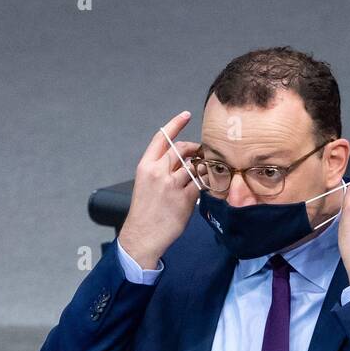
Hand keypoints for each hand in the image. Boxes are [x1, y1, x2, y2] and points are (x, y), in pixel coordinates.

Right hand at [118, 111, 201, 269]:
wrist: (143, 235)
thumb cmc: (145, 212)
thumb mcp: (145, 184)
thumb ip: (160, 169)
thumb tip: (182, 160)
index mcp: (146, 166)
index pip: (162, 138)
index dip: (175, 124)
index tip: (186, 115)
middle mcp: (158, 172)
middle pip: (182, 149)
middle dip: (194, 148)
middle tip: (200, 153)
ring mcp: (172, 185)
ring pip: (194, 166)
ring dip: (202, 166)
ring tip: (204, 171)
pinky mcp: (184, 198)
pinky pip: (200, 184)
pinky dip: (204, 182)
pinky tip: (205, 185)